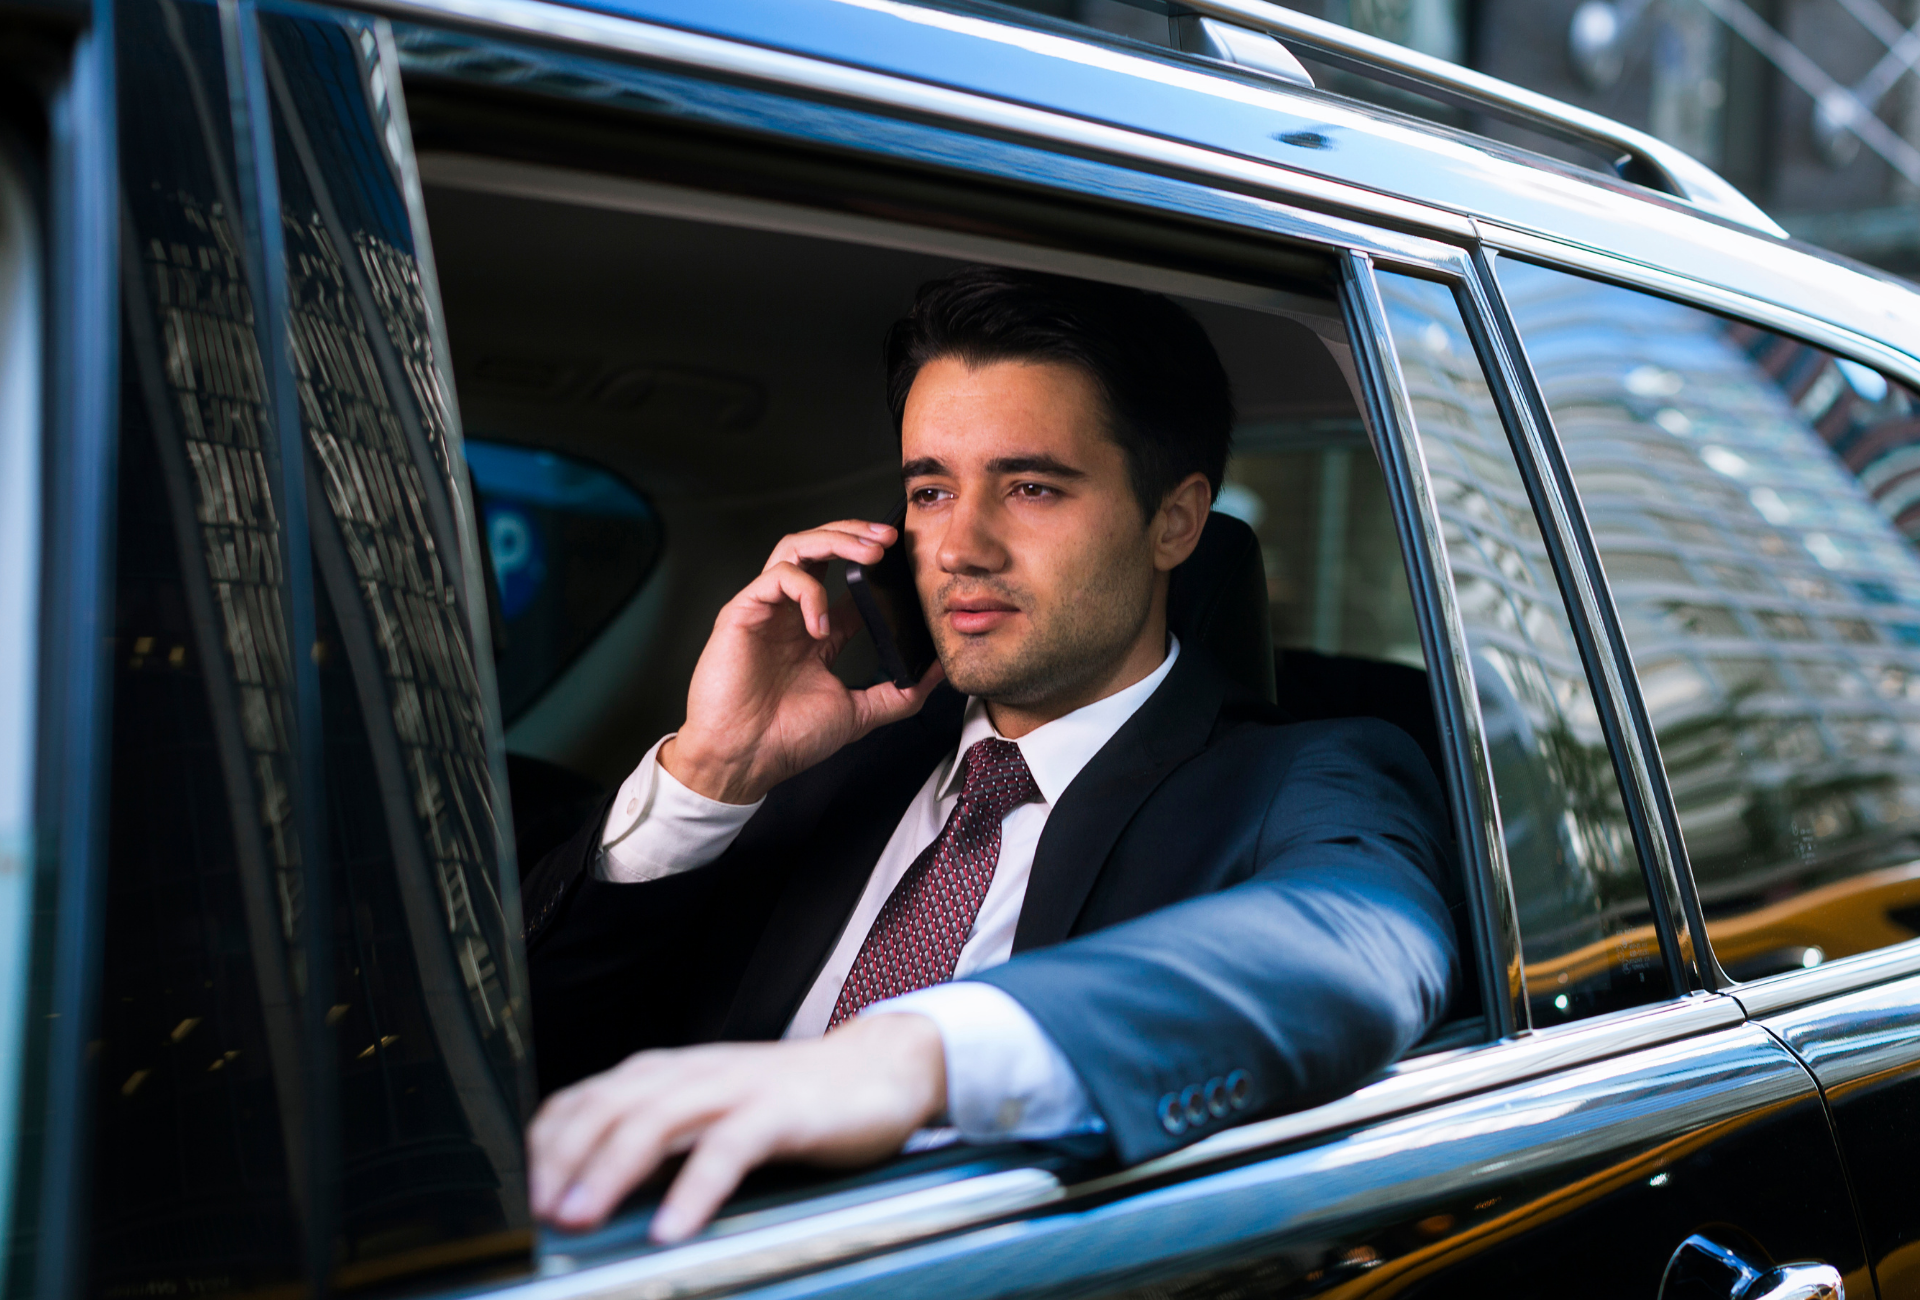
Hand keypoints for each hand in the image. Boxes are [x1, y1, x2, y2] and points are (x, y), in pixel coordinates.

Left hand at [527, 1014, 948, 1240]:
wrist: (877, 1070)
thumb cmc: (785, 1103)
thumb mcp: (706, 1116)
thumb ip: (653, 1143)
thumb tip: (584, 1195)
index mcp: (664, 1074)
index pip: (580, 1101)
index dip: (540, 1147)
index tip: (512, 1196)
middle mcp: (690, 1071)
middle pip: (605, 1108)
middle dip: (560, 1162)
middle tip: (534, 1214)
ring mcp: (735, 1086)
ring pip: (655, 1120)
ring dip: (609, 1171)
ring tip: (579, 1219)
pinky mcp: (782, 1110)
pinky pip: (729, 1147)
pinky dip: (695, 1189)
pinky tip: (674, 1228)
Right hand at [663, 520, 943, 803]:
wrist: (745, 760)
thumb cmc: (789, 739)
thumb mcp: (859, 713)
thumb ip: (899, 693)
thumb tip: (938, 672)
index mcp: (817, 633)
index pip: (846, 581)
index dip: (874, 564)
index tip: (906, 558)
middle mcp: (792, 614)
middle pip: (820, 549)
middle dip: (857, 535)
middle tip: (890, 538)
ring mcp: (767, 610)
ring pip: (797, 547)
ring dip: (835, 541)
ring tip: (868, 553)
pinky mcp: (743, 612)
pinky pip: (779, 577)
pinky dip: (808, 591)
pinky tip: (821, 624)